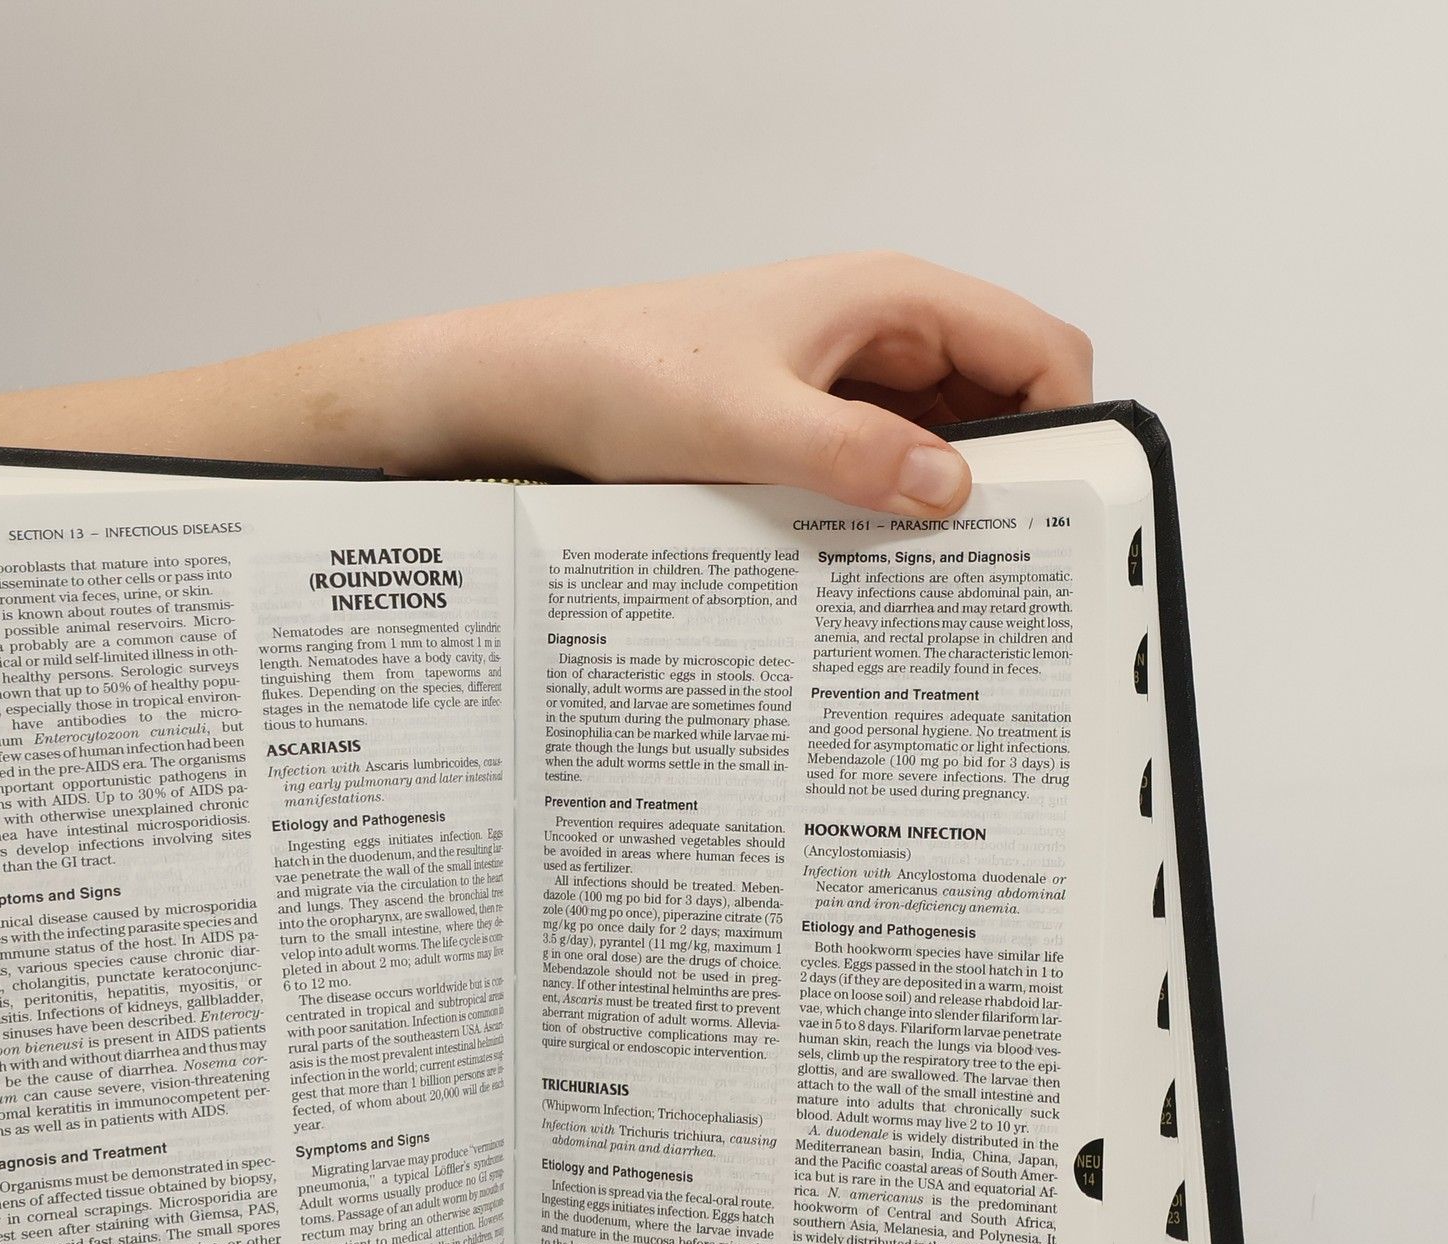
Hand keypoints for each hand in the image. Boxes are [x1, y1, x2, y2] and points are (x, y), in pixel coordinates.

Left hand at [410, 251, 1095, 512]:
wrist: (536, 387)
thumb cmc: (625, 375)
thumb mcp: (741, 424)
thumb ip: (848, 454)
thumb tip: (952, 489)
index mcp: (891, 299)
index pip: (1037, 349)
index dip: (1067, 426)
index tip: (1056, 514)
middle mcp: (882, 332)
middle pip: (1001, 403)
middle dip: (1011, 478)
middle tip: (1000, 570)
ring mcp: (848, 379)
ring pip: (942, 443)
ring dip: (946, 503)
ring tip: (940, 583)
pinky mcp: (812, 422)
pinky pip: (884, 465)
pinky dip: (893, 510)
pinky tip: (880, 565)